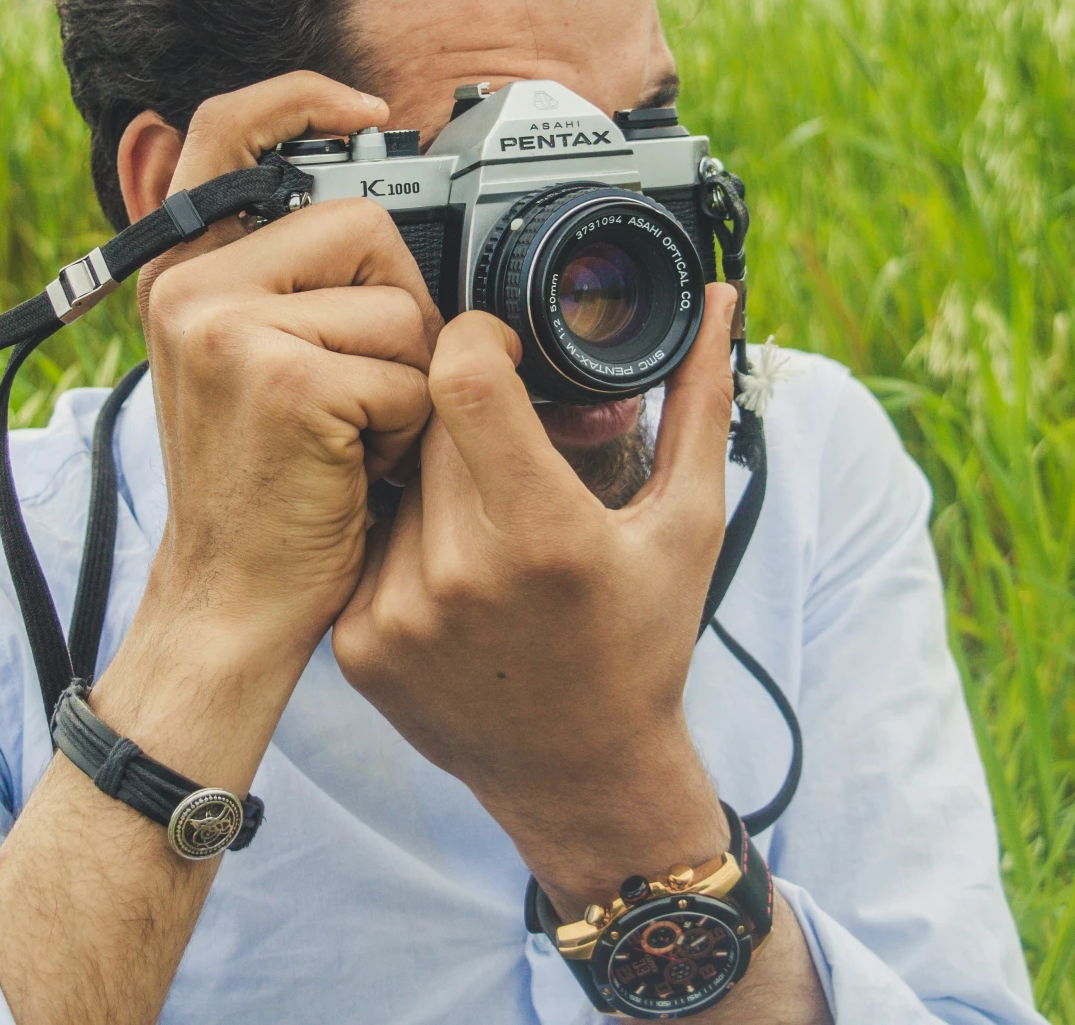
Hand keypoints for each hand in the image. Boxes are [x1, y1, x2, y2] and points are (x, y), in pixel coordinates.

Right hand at [132, 72, 443, 659]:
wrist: (231, 604)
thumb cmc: (266, 489)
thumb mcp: (250, 364)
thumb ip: (287, 281)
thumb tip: (386, 210)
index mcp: (183, 273)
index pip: (223, 130)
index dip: (301, 98)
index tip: (369, 109)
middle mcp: (192, 290)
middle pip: (364, 225)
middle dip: (403, 306)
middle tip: (370, 390)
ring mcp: (229, 331)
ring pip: (398, 304)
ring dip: (411, 379)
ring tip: (357, 438)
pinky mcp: (282, 380)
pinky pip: (407, 370)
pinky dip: (410, 427)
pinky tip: (359, 468)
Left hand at [333, 285, 741, 915]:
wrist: (582, 775)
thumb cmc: (643, 646)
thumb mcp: (688, 526)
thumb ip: (698, 402)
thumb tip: (716, 300)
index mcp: (545, 535)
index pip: (464, 377)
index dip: (478, 338)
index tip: (501, 347)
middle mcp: (459, 576)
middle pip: (429, 419)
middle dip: (467, 410)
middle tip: (508, 440)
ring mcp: (397, 615)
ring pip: (394, 475)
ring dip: (432, 473)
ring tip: (485, 519)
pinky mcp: (358, 644)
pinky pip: (367, 539)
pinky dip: (403, 536)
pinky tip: (452, 572)